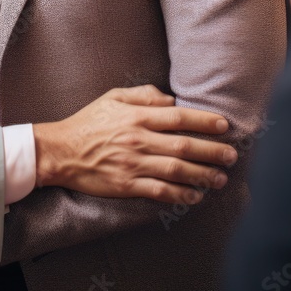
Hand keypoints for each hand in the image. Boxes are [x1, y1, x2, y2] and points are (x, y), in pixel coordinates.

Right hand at [33, 85, 236, 203]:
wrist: (59, 151)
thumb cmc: (88, 121)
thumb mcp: (113, 97)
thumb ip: (143, 95)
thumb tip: (171, 100)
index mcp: (137, 117)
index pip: (179, 117)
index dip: (205, 121)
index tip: (224, 126)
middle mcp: (139, 140)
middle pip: (184, 146)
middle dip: (212, 151)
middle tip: (232, 155)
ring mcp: (133, 164)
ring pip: (177, 171)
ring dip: (203, 175)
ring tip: (220, 178)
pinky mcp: (127, 185)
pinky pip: (160, 192)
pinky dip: (180, 195)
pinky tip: (195, 196)